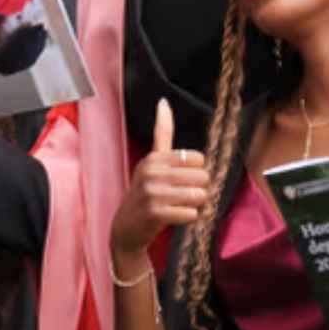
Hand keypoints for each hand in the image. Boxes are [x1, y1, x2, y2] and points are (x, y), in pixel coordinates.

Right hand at [109, 98, 209, 259]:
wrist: (126, 228)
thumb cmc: (146, 192)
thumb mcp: (152, 161)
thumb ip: (162, 133)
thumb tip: (164, 101)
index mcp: (154, 158)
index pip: (198, 159)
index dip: (196, 172)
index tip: (182, 180)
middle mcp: (152, 173)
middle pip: (202, 177)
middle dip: (198, 189)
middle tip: (181, 196)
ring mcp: (152, 194)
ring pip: (199, 195)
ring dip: (195, 204)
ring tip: (179, 206)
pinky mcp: (156, 214)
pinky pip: (191, 214)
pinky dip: (188, 218)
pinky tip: (174, 218)